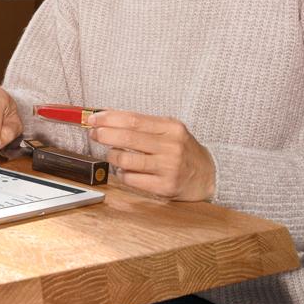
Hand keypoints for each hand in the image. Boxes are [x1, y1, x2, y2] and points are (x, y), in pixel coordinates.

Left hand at [87, 110, 214, 200]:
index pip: (133, 119)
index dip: (109, 118)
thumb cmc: (183, 151)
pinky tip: (125, 170)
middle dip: (104, 134)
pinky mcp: (165, 187)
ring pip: (126, 160)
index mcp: (172, 128)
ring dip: (112, 156)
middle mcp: (171, 146)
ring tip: (112, 154)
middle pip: (128, 137)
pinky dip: (122, 174)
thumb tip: (108, 116)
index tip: (93, 118)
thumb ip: (143, 124)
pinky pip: (132, 179)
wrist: (209, 175)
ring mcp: (168, 168)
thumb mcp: (169, 130)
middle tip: (93, 133)